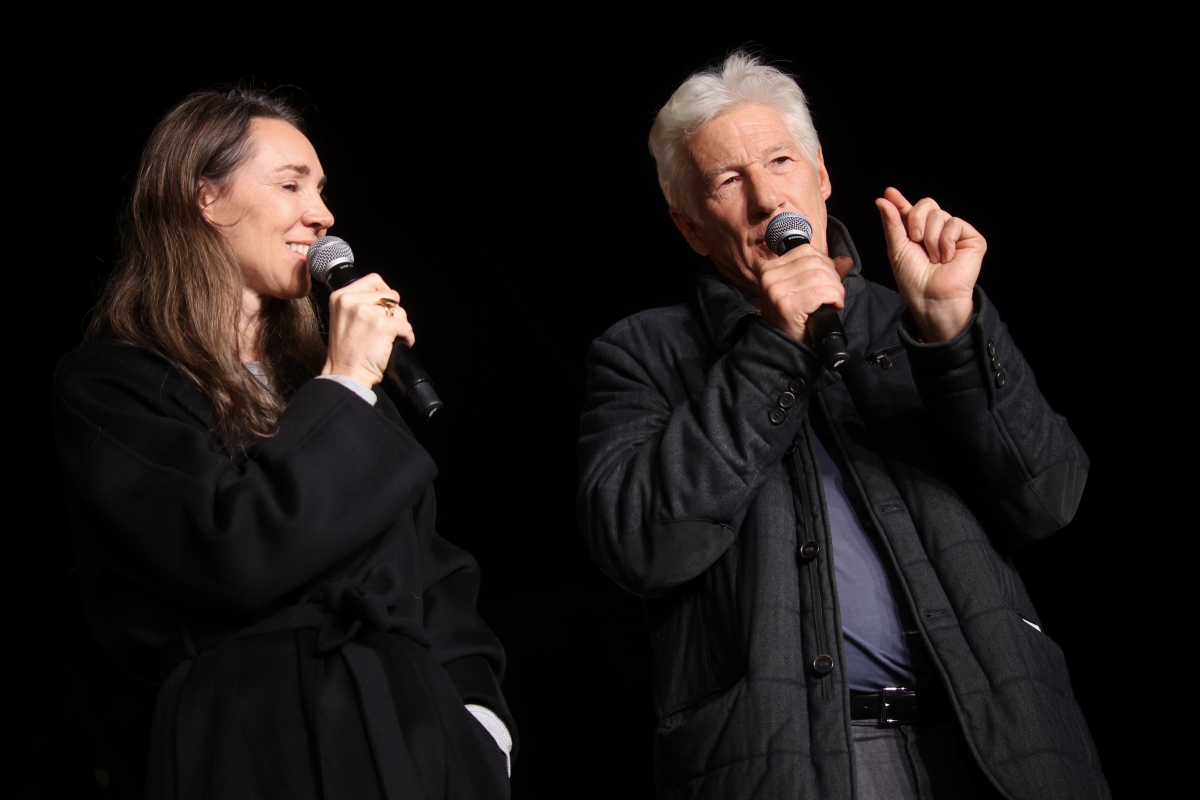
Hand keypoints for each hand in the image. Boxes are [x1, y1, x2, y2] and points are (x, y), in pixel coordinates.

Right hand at [321, 273, 414, 387]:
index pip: (374, 280)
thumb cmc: (346, 353)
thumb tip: (386, 297)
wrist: (345, 374)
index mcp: (340, 297)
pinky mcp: (382, 325)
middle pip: (390, 295)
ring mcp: (367, 312)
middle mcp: (352, 301)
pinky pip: (406, 326)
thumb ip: (358, 304)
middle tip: (388, 328)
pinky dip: (407, 337)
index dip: (385, 293)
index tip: (386, 307)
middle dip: (394, 312)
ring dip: (401, 325)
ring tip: (390, 338)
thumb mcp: (343, 318)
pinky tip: (397, 344)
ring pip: (399, 311)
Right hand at [758, 244, 854, 342]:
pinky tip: (833, 307)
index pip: (806, 251)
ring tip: (833, 302)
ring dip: (835, 290)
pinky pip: (822, 292)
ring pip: (821, 276)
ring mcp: (777, 290)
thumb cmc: (792, 318)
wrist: (782, 346)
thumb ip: (824, 272)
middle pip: (816, 262)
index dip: (825, 264)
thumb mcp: (803, 290)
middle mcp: (770, 276)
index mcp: (770, 267)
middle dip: (833, 278)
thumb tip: (845, 260)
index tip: (827, 281)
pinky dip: (834, 298)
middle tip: (833, 295)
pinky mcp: (787, 305)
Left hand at [875, 188, 984, 341]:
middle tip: (916, 241)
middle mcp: (936, 231)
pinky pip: (955, 223)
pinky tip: (947, 257)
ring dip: (931, 239)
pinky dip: (946, 242)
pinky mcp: (971, 239)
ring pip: (940, 215)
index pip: (910, 211)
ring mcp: (954, 234)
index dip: (900, 201)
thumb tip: (883, 200)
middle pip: (927, 205)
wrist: (931, 297)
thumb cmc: (913, 279)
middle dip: (916, 221)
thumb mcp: (897, 248)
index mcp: (918, 233)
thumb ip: (892, 222)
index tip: (889, 192)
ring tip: (934, 258)